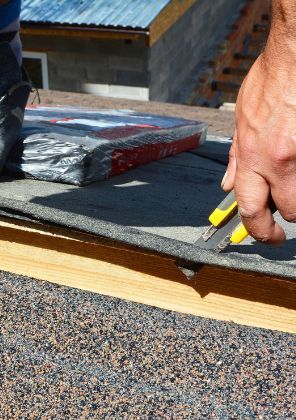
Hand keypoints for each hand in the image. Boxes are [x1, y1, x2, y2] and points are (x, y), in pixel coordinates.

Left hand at [222, 44, 295, 243]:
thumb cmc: (271, 83)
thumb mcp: (241, 122)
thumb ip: (236, 158)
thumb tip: (227, 186)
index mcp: (253, 158)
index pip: (250, 210)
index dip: (258, 231)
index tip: (266, 238)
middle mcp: (279, 161)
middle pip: (290, 210)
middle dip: (289, 213)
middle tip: (286, 207)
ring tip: (293, 176)